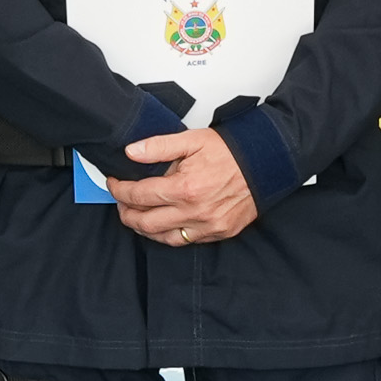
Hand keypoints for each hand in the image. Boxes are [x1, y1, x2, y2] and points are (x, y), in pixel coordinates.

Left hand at [109, 124, 258, 246]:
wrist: (265, 164)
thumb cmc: (231, 152)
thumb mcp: (192, 140)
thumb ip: (158, 146)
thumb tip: (131, 152)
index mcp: (185, 188)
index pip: (138, 195)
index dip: (119, 190)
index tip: (114, 183)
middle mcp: (194, 212)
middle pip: (145, 223)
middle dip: (126, 213)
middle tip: (121, 202)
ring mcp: (207, 226)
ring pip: (163, 238)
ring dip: (144, 228)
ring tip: (137, 216)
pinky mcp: (219, 233)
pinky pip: (185, 241)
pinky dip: (169, 234)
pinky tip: (163, 223)